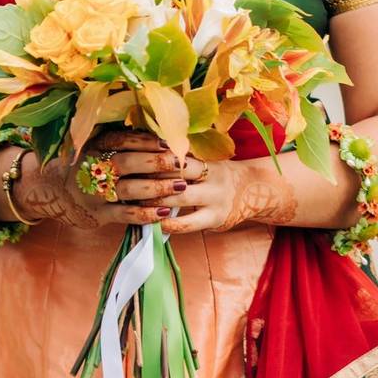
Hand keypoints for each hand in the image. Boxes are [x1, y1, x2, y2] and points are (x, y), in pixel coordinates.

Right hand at [11, 131, 204, 228]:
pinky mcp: (98, 214)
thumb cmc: (86, 162)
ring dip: (155, 188)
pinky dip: (145, 214)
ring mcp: (95, 191)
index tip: (170, 141)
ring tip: (180, 186)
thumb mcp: (95, 142)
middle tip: (181, 163)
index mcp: (95, 144)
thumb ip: (121, 134)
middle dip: (155, 162)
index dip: (146, 140)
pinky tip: (165, 212)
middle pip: (126, 162)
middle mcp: (93, 166)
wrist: (52, 190)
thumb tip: (160, 121)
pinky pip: (124, 215)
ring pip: (128, 189)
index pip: (121, 139)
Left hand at [141, 160, 297, 234]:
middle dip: (149, 179)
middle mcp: (211, 177)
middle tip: (125, 181)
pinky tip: (153, 224)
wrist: (253, 190)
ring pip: (178, 198)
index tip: (129, 159)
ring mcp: (214, 198)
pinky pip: (188, 223)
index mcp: (205, 160)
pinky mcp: (215, 219)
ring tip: (133, 203)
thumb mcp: (203, 162)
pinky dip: (168, 224)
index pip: (174, 155)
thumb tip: (142, 153)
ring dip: (154, 201)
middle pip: (175, 174)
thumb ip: (180, 160)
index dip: (152, 158)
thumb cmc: (216, 175)